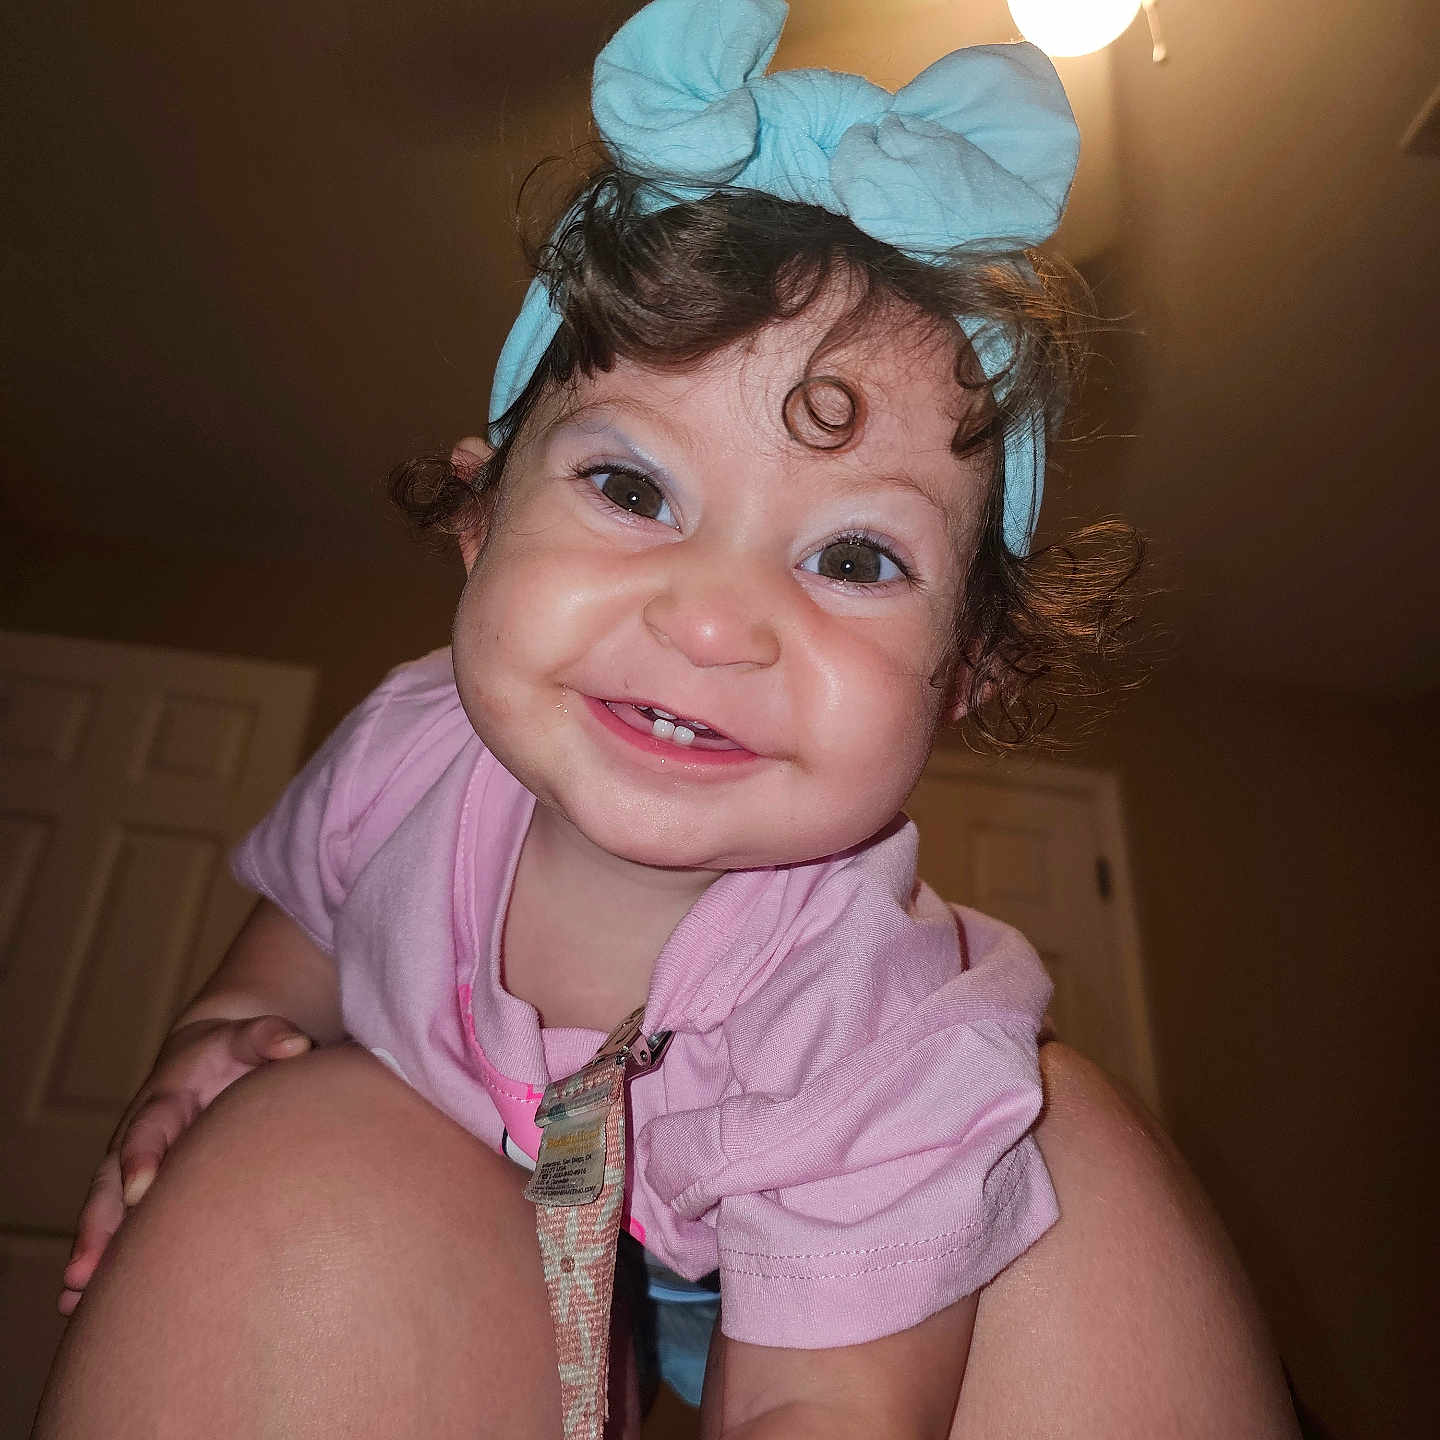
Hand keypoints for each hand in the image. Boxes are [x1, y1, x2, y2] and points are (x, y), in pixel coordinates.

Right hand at [59, 1014, 311, 1314]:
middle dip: (99, 1225)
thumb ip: (269, 1038)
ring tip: (74, 1297)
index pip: (150, 1129)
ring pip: (104, 1211)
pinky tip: (79, 1303)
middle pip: (110, 1181)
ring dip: (91, 1252)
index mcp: (165, 1100)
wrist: (207, 1055)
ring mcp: (133, 1164)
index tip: (140, 1189)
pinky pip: (114, 1225)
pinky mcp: (139, 1188)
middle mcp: (138, 1136)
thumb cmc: (235, 1053)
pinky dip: (98, 1260)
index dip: (143, 1157)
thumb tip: (296, 1045)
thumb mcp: (248, 1038)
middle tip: (86, 1270)